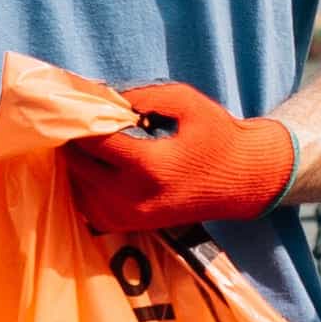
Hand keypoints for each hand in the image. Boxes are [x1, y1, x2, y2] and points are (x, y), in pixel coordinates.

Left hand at [60, 80, 299, 235]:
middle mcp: (134, 198)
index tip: (82, 104)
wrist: (243, 182)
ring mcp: (129, 217)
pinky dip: (85, 182)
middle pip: (79, 163)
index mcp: (150, 167)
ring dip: (80, 161)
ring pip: (78, 184)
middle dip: (77, 139)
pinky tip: (101, 164)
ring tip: (94, 140)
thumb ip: (144, 96)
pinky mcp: (128, 225)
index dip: (82, 119)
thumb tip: (103, 97)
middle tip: (85, 119)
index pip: (93, 142)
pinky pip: (86, 203)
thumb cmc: (218, 137)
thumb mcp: (187, 103)